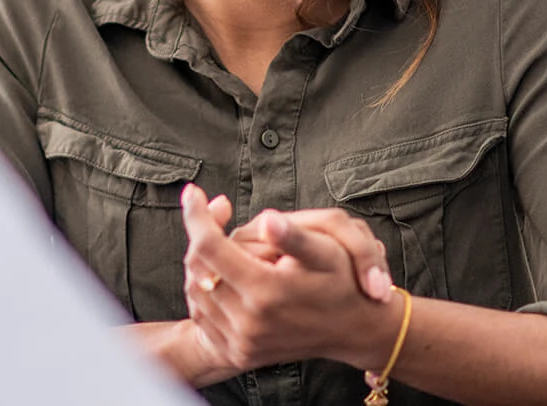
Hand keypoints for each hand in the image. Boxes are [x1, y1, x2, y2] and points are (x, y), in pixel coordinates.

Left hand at [180, 185, 398, 373]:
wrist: (354, 330)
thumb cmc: (343, 283)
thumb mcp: (328, 252)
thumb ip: (295, 236)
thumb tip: (267, 222)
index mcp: (266, 291)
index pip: (209, 246)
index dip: (196, 214)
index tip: (193, 192)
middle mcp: (249, 322)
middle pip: (197, 266)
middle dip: (201, 235)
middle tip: (214, 216)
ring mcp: (242, 342)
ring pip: (195, 290)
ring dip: (202, 262)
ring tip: (223, 246)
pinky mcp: (239, 353)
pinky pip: (202, 316)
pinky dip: (205, 290)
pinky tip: (224, 274)